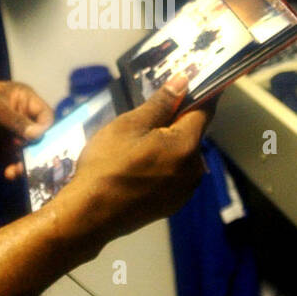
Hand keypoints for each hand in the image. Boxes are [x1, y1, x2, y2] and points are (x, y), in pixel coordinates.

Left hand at [0, 81, 53, 178]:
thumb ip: (15, 121)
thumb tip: (40, 134)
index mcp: (23, 100)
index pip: (46, 115)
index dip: (47, 128)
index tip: (40, 140)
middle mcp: (23, 119)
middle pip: (43, 137)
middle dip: (42, 150)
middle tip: (40, 163)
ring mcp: (14, 137)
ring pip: (33, 153)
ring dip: (30, 163)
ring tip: (19, 170)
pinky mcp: (4, 153)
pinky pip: (18, 163)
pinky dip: (17, 170)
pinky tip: (10, 173)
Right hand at [57, 73, 211, 249]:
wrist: (91, 214)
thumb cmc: (108, 164)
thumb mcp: (129, 125)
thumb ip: (161, 103)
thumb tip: (184, 81)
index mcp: (187, 146)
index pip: (205, 111)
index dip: (198, 94)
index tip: (191, 82)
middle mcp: (194, 169)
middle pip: (193, 134)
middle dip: (176, 122)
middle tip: (147, 119)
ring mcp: (185, 190)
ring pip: (183, 155)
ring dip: (169, 145)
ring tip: (138, 144)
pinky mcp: (173, 204)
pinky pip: (175, 175)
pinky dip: (164, 165)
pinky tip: (140, 166)